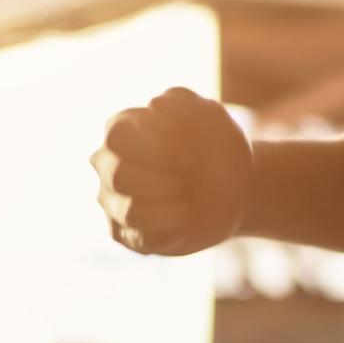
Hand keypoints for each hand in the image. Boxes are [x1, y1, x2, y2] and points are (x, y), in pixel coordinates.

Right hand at [91, 87, 251, 255]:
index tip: (189, 155)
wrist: (235, 190)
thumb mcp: (212, 118)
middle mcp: (108, 164)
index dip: (155, 147)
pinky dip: (174, 230)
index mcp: (122, 129)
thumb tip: (154, 107)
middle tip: (189, 178)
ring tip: (188, 201)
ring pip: (130, 211)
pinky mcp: (124, 234)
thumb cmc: (216, 148)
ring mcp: (112, 200)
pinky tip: (185, 221)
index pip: (117, 136)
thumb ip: (184, 103)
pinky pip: (142, 239)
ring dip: (172, 207)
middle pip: (119, 175)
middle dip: (166, 180)